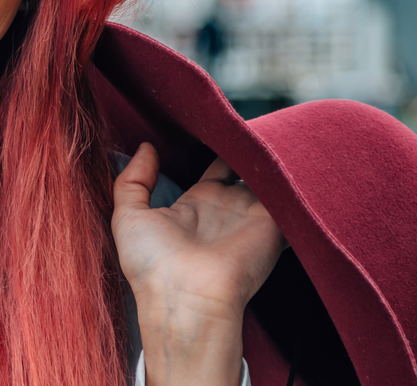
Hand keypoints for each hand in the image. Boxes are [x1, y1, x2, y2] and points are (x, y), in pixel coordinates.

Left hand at [111, 142, 285, 384]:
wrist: (185, 299)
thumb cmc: (152, 265)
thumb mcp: (127, 216)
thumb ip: (133, 180)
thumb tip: (146, 147)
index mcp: (194, 206)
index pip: (213, 168)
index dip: (216, 146)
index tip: (215, 121)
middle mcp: (226, 209)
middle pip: (245, 168)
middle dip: (247, 145)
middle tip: (245, 117)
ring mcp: (252, 216)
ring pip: (268, 176)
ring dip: (269, 153)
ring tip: (266, 122)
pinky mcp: (273, 224)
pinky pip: (287, 191)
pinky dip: (289, 170)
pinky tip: (282, 141)